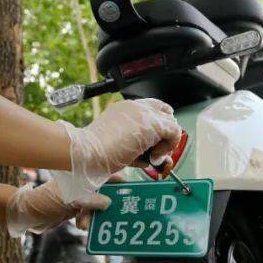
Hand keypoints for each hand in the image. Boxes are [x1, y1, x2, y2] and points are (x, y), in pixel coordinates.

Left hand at [5, 180, 109, 237]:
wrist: (27, 214)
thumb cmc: (45, 201)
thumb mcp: (68, 200)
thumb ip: (89, 201)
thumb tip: (108, 202)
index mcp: (80, 175)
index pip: (103, 173)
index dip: (116, 179)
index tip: (128, 188)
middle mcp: (81, 183)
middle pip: (103, 190)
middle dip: (109, 203)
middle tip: (117, 212)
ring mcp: (78, 195)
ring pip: (96, 204)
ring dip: (95, 215)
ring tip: (87, 224)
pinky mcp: (75, 208)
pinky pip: (88, 214)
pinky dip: (88, 221)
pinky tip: (83, 227)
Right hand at [50, 98, 181, 205]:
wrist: (87, 151)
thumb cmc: (94, 152)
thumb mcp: (117, 142)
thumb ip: (135, 144)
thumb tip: (151, 156)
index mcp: (124, 108)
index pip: (150, 108)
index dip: (156, 126)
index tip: (153, 142)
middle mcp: (135, 106)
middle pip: (165, 111)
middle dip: (164, 132)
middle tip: (156, 150)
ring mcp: (144, 113)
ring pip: (171, 122)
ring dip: (166, 141)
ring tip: (151, 155)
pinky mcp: (153, 124)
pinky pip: (175, 132)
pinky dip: (168, 146)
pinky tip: (153, 155)